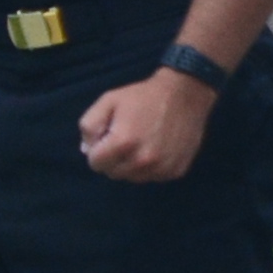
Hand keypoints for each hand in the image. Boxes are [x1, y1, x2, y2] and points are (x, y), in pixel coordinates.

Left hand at [79, 66, 213, 182]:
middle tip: (125, 139)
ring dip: (132, 165)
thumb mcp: (109, 100)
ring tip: (142, 143)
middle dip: (114, 159)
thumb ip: (90, 125)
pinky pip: (153, 177)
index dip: (98, 150)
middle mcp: (142, 161)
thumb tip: (87, 151)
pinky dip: (152, 167)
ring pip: (133, 178)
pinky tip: (158, 147)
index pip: (96, 164)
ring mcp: (161, 168)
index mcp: (123, 143)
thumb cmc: (144, 96)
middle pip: (113, 173)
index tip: (108, 137)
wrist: (185, 93)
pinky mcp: (175, 171)